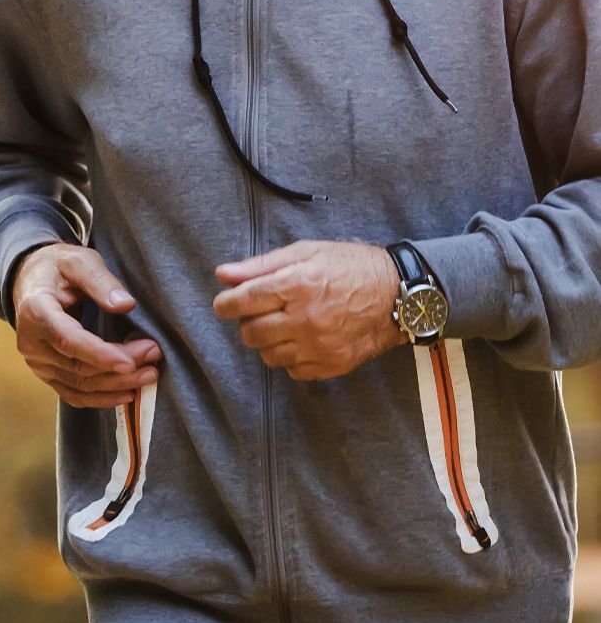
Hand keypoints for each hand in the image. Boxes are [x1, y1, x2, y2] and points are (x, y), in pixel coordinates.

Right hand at [11, 243, 160, 407]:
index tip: (131, 361)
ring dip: (116, 385)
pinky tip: (127, 393)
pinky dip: (101, 398)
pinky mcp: (45, 374)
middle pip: (78, 366)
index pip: (67, 339)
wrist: (31, 281)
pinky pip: (73, 394)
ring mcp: (37, 362)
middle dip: (120, 368)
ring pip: (79, 385)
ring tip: (149, 374)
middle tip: (154, 355)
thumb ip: (100, 281)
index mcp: (35, 310)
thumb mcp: (78, 261)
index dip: (99, 354)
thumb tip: (126, 305)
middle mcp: (31, 342)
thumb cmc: (57, 268)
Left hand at [212, 240, 403, 380]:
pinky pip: (292, 370)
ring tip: (283, 324)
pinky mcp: (333, 365)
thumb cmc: (350, 266)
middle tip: (260, 311)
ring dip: (267, 341)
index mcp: (297, 285)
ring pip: (268, 355)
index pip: (242, 302)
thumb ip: (261, 265)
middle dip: (247, 322)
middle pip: (251, 333)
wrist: (399, 294)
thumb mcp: (306, 252)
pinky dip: (289, 357)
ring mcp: (320, 346)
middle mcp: (306, 320)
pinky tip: (300, 340)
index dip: (226, 304)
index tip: (225, 304)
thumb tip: (222, 274)